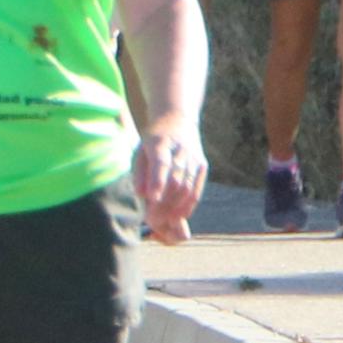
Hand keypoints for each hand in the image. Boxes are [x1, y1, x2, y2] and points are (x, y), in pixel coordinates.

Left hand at [136, 122, 206, 243]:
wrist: (177, 119)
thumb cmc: (152, 140)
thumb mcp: (140, 151)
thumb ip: (140, 173)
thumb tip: (142, 196)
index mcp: (160, 143)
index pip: (161, 164)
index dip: (157, 183)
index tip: (150, 201)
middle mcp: (180, 150)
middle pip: (176, 181)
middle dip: (164, 203)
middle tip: (152, 221)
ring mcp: (194, 159)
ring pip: (188, 188)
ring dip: (175, 209)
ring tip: (163, 223)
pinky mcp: (202, 167)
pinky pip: (196, 190)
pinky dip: (188, 206)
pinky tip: (178, 217)